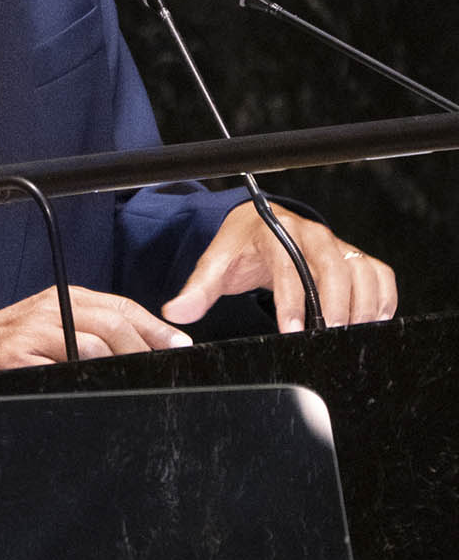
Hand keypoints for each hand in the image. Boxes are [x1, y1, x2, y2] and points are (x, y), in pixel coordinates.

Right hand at [0, 286, 193, 370]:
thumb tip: (148, 343)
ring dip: (116, 365)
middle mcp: (51, 309)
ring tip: (126, 378)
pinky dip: (82, 378)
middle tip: (156, 368)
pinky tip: (93, 385)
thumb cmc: (21, 337)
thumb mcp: (57, 320)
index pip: (120, 306)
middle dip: (140, 349)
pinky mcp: (18, 356)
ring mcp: (34, 332)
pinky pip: (61, 369)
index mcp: (65, 297)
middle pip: (110, 325)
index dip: (154, 328)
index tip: (178, 345)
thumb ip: (95, 326)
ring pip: (90, 346)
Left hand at [161, 201, 397, 332]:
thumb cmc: (240, 246)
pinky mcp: (353, 256)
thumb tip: (176, 313)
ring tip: (349, 336)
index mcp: (274, 232)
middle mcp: (310, 234)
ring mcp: (335, 244)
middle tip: (329, 335)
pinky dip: (382, 297)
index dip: (291, 300)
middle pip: (332, 267)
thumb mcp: (215, 263)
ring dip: (361, 305)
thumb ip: (197, 290)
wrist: (258, 224)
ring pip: (360, 271)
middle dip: (334, 303)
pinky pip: (378, 274)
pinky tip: (373, 321)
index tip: (291, 330)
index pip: (287, 267)